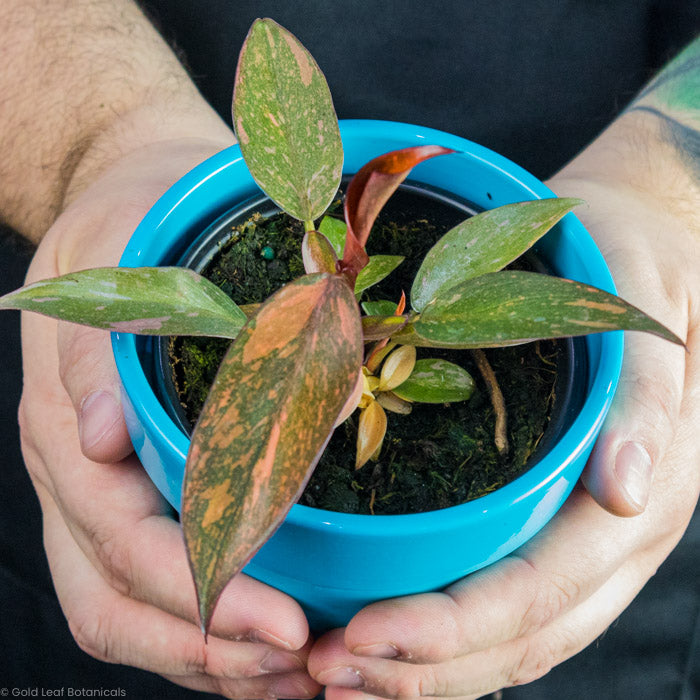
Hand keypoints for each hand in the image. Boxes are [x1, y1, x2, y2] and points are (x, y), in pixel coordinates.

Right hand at [19, 138, 320, 698]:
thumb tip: (95, 439)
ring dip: (213, 657)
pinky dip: (214, 624)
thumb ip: (100, 354)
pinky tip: (268, 638)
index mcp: (69, 434)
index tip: (285, 625)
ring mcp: (106, 492)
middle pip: (123, 604)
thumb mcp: (114, 264)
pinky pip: (163, 580)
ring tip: (294, 673)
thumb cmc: (129, 229)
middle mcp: (81, 479)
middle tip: (300, 667)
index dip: (202, 598)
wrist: (129, 201)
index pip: (127, 546)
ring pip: (138, 611)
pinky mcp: (140, 489)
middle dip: (210, 650)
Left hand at [306, 122, 699, 696]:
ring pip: (513, 640)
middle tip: (324, 671)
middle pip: (520, 637)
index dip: (452, 631)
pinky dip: (444, 640)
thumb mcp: (639, 308)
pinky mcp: (555, 522)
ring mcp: (587, 538)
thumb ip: (647, 395)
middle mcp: (615, 536)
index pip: (541, 595)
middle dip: (421, 668)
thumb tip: (629, 489)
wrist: (640, 246)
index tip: (361, 638)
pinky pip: (506, 604)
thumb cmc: (632, 267)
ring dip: (425, 672)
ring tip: (334, 676)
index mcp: (638, 496)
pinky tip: (385, 643)